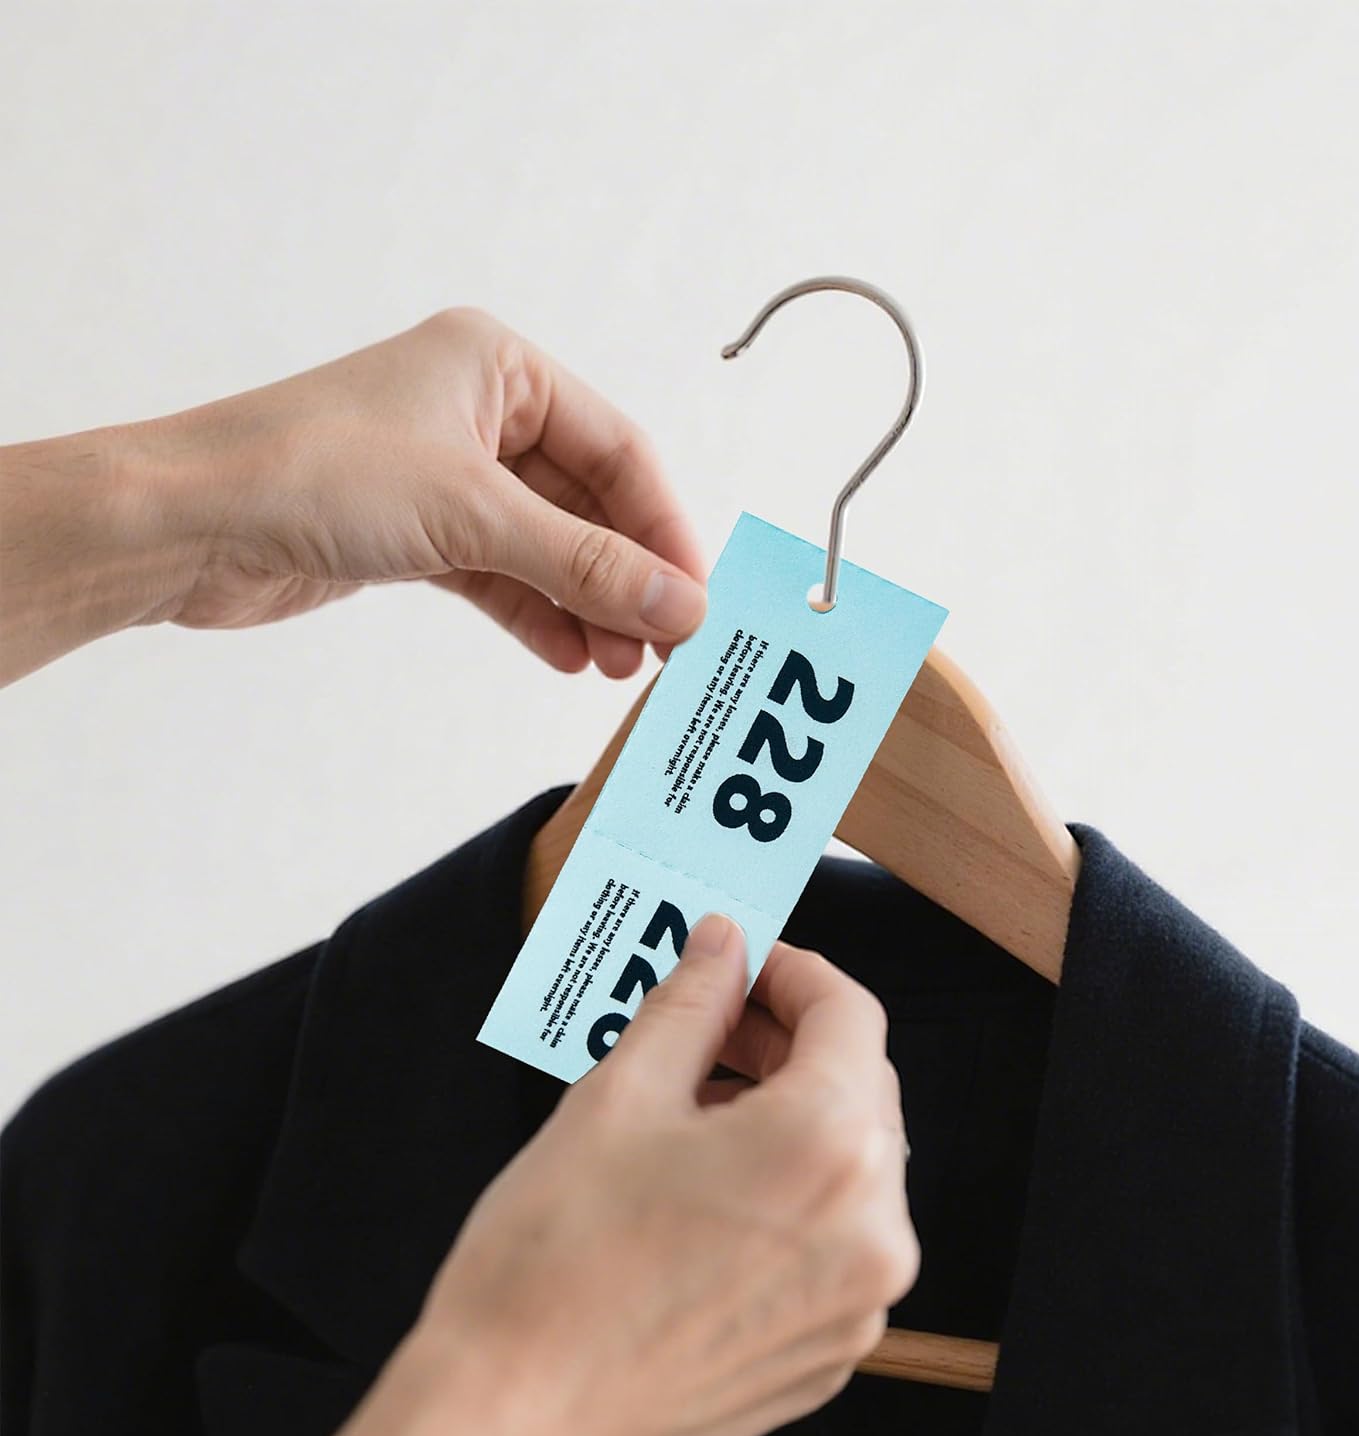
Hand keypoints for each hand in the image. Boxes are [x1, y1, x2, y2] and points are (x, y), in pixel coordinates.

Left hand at [0, 308, 707, 684]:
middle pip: (588, 502)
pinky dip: (537, 614)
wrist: (185, 524)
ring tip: (620, 666)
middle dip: (625, 577)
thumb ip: (586, 564)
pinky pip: (501, 575)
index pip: (618, 450)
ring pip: (546, 545)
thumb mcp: (472, 514)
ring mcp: (446, 475)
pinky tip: (569, 655)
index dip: (663, 528)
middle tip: (666, 646)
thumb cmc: (312, 474)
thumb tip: (681, 608)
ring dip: (587, 605)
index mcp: (498, 367)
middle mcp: (477, 412)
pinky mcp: (416, 531)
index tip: (695, 598)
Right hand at [285, 917, 917, 1435]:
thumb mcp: (617, 1096)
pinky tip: (710, 1186)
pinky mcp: (829, 1352)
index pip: (849, 1013)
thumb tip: (720, 945)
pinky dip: (791, 1192)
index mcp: (827, 1148)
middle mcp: (870, 1229)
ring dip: (789, 1114)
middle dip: (789, 1042)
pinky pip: (836, 1238)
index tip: (745, 962)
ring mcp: (858, 1302)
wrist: (513, 1426)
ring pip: (851, 1163)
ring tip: (696, 1106)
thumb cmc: (554, 1270)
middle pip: (859, 1085)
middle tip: (712, 1025)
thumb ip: (689, 1002)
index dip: (793, 971)